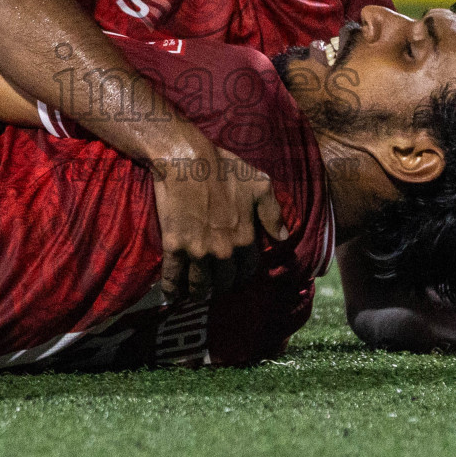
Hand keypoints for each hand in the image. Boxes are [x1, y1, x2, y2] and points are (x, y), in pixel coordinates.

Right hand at [153, 136, 287, 302]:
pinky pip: (173, 277)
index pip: (247, 269)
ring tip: (195, 294)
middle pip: (223, 282)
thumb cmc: (224, 168)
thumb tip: (283, 238)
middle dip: (220, 285)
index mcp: (245, 237)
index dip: (242, 272)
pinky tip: (171, 296)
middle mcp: (223, 250)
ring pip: (199, 285)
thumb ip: (272, 213)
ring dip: (198, 293)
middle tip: (214, 283)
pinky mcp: (174, 247)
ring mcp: (198, 251)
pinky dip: (172, 290)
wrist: (186, 160)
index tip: (235, 273)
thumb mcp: (259, 184)